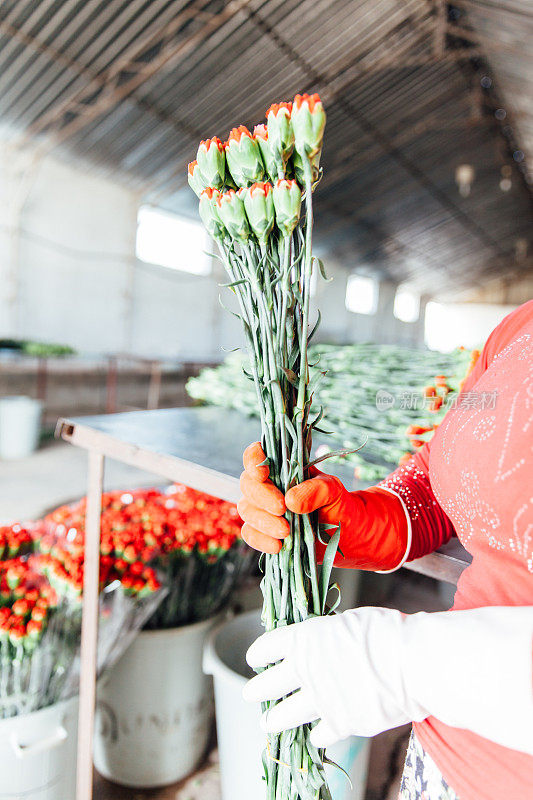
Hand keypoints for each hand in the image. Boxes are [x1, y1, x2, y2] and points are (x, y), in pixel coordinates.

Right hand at [238, 442, 409, 569]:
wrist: (348, 535)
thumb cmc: (340, 505)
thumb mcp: (334, 491)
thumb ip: (316, 490)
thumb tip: (291, 501)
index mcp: (282, 468)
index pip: (255, 456)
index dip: (253, 461)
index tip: (263, 474)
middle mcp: (268, 486)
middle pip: (247, 484)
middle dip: (262, 497)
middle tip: (282, 509)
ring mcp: (264, 510)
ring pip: (247, 510)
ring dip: (263, 521)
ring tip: (286, 532)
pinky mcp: (265, 533)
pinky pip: (251, 534)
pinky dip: (262, 541)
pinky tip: (279, 546)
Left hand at [243, 608, 422, 746]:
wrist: (413, 662)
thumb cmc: (387, 632)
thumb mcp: (349, 622)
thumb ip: (328, 636)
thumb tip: (325, 643)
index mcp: (305, 638)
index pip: (268, 646)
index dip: (259, 653)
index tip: (255, 658)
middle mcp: (305, 669)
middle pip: (268, 683)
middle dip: (257, 689)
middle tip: (250, 694)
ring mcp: (320, 699)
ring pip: (284, 715)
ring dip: (274, 719)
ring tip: (267, 723)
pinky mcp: (340, 724)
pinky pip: (319, 733)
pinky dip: (317, 734)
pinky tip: (316, 734)